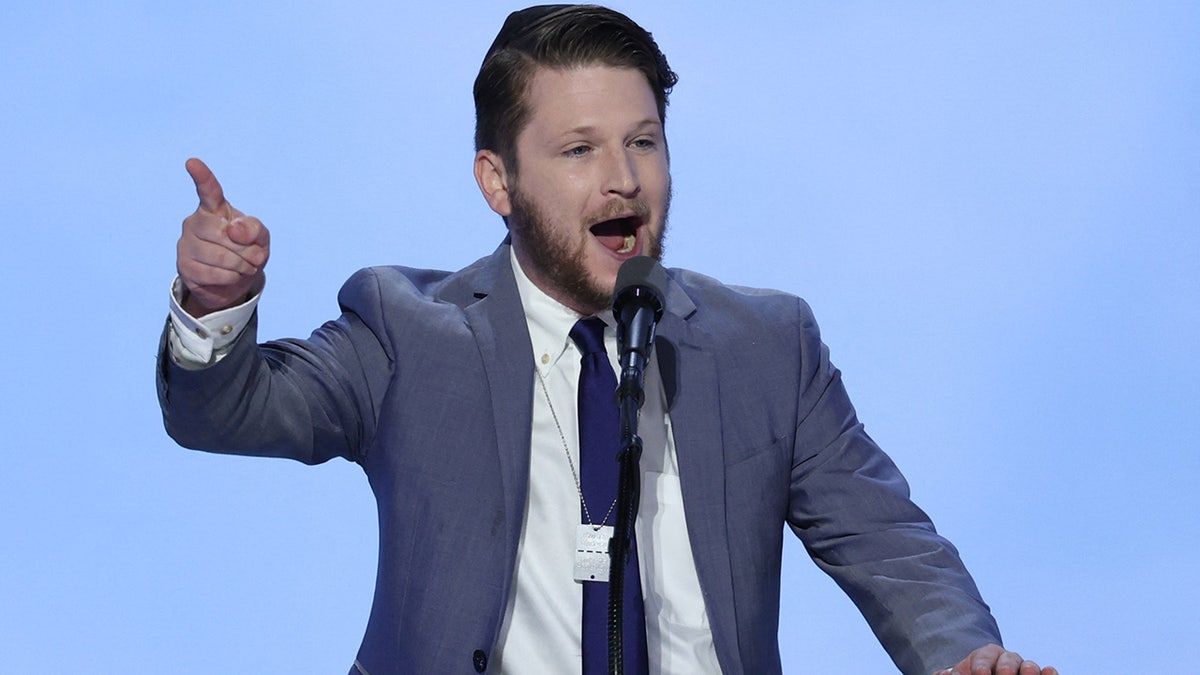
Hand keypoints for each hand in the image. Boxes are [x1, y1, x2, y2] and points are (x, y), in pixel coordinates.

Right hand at [176, 158, 269, 315]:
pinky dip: (230, 278)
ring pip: (219, 257)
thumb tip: (233, 229)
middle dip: (246, 250)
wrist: (234, 281)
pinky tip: (231, 276)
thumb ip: (254, 229)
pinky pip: (213, 274)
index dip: (203, 177)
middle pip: (224, 235)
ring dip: (241, 267)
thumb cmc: (246, 251)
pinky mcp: (184, 266)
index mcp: (214, 209)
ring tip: (245, 267)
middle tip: (253, 257)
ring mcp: (186, 244)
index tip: (192, 162)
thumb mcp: (260, 239)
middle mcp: (195, 222)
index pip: (209, 191)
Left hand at [933, 643, 1057, 674]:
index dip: (982, 666)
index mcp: (985, 656)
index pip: (983, 657)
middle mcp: (1007, 660)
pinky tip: (1049, 673)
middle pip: (1008, 659)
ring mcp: (1023, 668)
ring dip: (1029, 670)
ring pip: (1028, 666)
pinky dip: (1049, 673)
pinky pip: (1046, 673)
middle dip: (1006, 668)